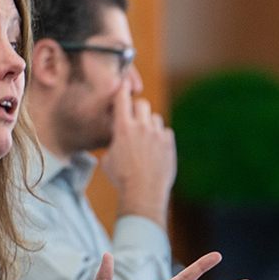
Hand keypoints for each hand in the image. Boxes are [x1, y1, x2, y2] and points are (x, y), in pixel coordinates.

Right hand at [99, 93, 176, 228]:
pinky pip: (166, 131)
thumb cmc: (121, 178)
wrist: (143, 193)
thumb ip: (114, 141)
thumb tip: (116, 137)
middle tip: (135, 118)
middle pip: (142, 103)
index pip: (122, 98)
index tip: (123, 86)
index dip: (122, 90)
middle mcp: (142, 127)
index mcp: (123, 128)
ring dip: (150, 124)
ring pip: (155, 117)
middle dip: (137, 109)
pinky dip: (161, 137)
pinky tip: (156, 148)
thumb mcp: (108, 158)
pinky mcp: (169, 144)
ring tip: (146, 138)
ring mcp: (157, 135)